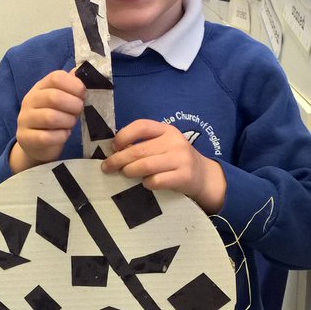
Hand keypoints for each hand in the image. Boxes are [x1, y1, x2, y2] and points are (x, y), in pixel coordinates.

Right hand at [10, 69, 85, 172]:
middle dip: (74, 105)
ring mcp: (25, 119)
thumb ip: (70, 86)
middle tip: (79, 111)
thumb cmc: (54, 119)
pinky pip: (46, 137)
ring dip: (68, 121)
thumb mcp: (62, 100)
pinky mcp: (25, 138)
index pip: (56, 77)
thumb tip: (80, 71)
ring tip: (71, 123)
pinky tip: (64, 135)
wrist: (36, 145)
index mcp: (40, 87)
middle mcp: (30, 100)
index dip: (75, 85)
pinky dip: (61, 136)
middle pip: (54, 97)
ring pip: (50, 117)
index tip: (83, 95)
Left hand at [101, 120, 226, 213]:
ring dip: (129, 171)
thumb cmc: (175, 159)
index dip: (123, 136)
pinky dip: (146, 183)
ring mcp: (181, 159)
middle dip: (118, 159)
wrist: (202, 176)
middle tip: (108, 167)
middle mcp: (175, 142)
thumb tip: (113, 151)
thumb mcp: (163, 145)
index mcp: (167, 130)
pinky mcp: (184, 177)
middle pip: (139, 150)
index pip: (141, 126)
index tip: (113, 147)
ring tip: (124, 174)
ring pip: (145, 166)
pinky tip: (146, 183)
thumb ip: (144, 145)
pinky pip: (156, 181)